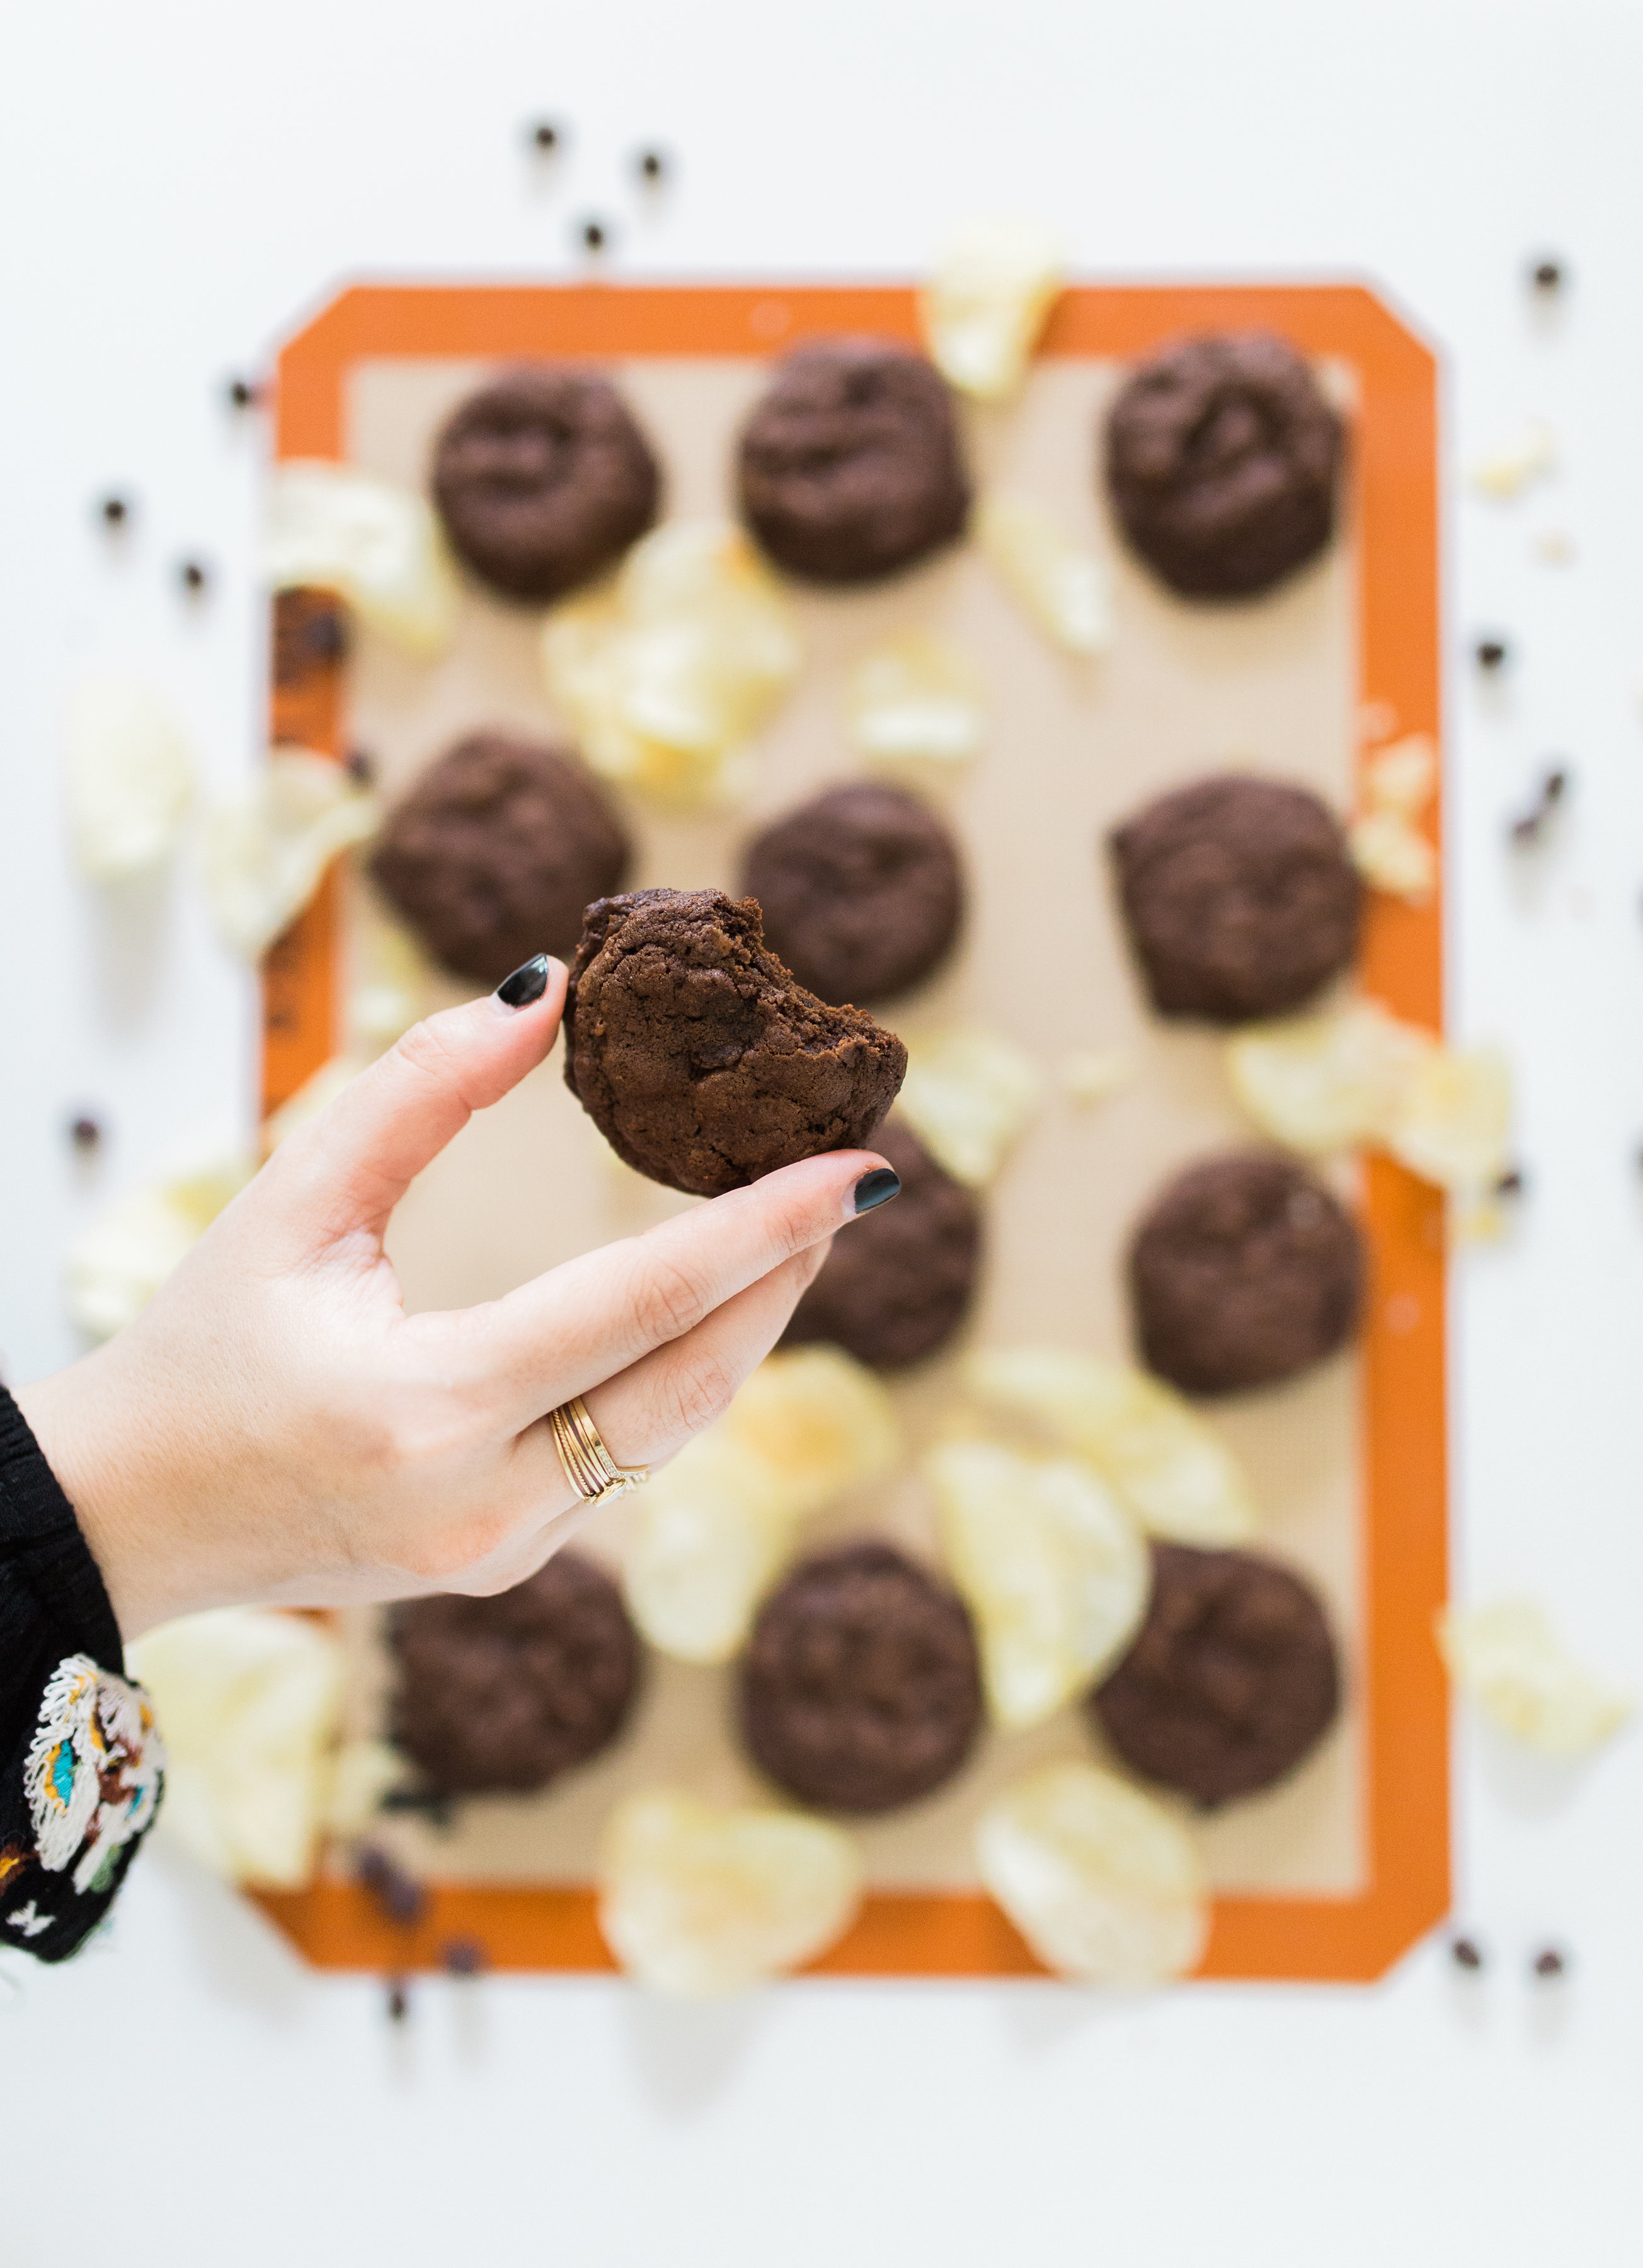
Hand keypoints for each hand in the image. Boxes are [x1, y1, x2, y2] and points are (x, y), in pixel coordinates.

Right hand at [19, 957, 896, 1636]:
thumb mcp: (290, 1202)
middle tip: (855, 1185)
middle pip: (692, 1382)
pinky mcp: (508, 1564)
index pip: (643, 1304)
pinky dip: (681, 1378)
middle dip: (788, 1278)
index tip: (864, 1166)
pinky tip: (712, 1310)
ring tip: (800, 1231)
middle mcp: (484, 1501)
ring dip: (747, 1330)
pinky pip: (630, 1461)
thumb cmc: (198, 1351)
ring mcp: (504, 1549)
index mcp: (425, 1408)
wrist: (129, 1517)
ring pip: (674, 1431)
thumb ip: (416, 1088)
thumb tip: (545, 986)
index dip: (767, 1227)